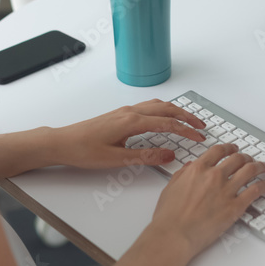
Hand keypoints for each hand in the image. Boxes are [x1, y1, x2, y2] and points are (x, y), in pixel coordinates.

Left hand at [56, 99, 206, 169]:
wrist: (62, 142)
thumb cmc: (84, 150)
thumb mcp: (117, 159)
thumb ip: (145, 157)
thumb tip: (169, 155)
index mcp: (131, 122)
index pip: (167, 123)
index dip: (186, 130)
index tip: (200, 137)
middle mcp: (130, 112)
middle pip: (166, 109)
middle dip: (186, 116)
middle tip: (202, 126)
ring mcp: (124, 111)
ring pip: (157, 105)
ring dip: (175, 111)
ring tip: (188, 120)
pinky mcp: (120, 115)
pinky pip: (148, 107)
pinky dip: (163, 110)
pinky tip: (164, 118)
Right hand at [149, 144, 264, 258]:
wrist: (174, 235)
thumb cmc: (169, 216)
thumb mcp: (171, 187)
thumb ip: (183, 174)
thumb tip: (190, 167)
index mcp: (198, 169)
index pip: (219, 151)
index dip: (229, 147)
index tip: (233, 149)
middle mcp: (214, 176)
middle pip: (237, 158)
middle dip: (245, 157)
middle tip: (249, 159)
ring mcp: (226, 191)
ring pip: (250, 171)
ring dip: (258, 167)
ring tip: (262, 168)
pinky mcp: (235, 207)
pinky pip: (255, 191)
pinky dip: (262, 186)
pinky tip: (264, 186)